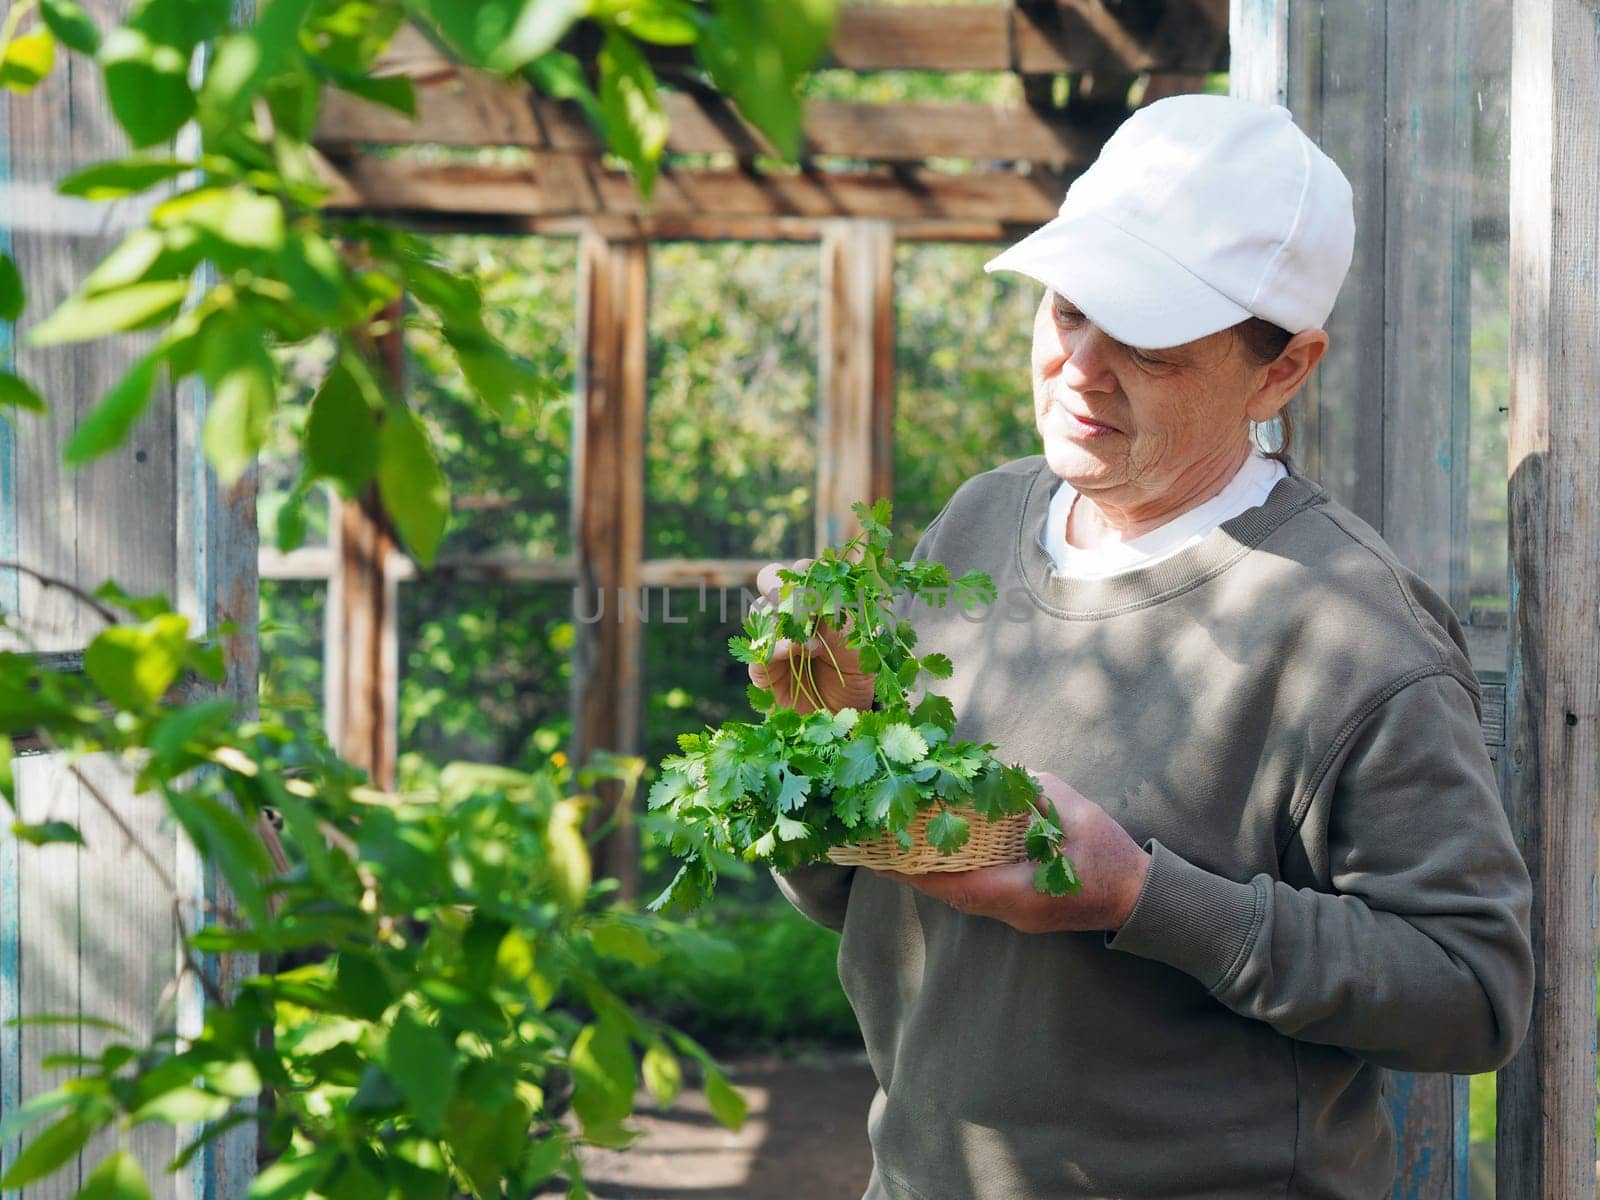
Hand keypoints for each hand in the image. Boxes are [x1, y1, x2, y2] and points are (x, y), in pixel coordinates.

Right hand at [748, 558, 875, 714]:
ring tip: (811, 641)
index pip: (802, 569)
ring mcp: (772, 637)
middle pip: (768, 578)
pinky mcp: (762, 667)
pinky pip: (756, 649)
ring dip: (781, 618)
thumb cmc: (858, 667)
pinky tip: (793, 650)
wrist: (848, 710)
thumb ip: (843, 614)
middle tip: (803, 604)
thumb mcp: (860, 637)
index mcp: (813, 595)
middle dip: (782, 587)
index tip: (823, 588)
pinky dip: (773, 646)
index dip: (807, 572)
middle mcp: (788, 612)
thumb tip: (822, 597)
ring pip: (758, 610)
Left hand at [875, 772, 1151, 933]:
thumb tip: (999, 771)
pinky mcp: (1023, 912)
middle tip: (883, 846)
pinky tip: (947, 852)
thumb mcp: (1074, 811)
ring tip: (906, 846)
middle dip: (917, 871)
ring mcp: (1017, 917)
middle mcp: (1011, 912)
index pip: (956, 885)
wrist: (1142, 899)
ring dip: (935, 874)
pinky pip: (980, 895)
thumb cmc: (1110, 856)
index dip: (917, 871)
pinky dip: (958, 875)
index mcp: (1020, 891)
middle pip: (952, 894)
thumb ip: (1033, 790)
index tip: (885, 856)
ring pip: (964, 898)